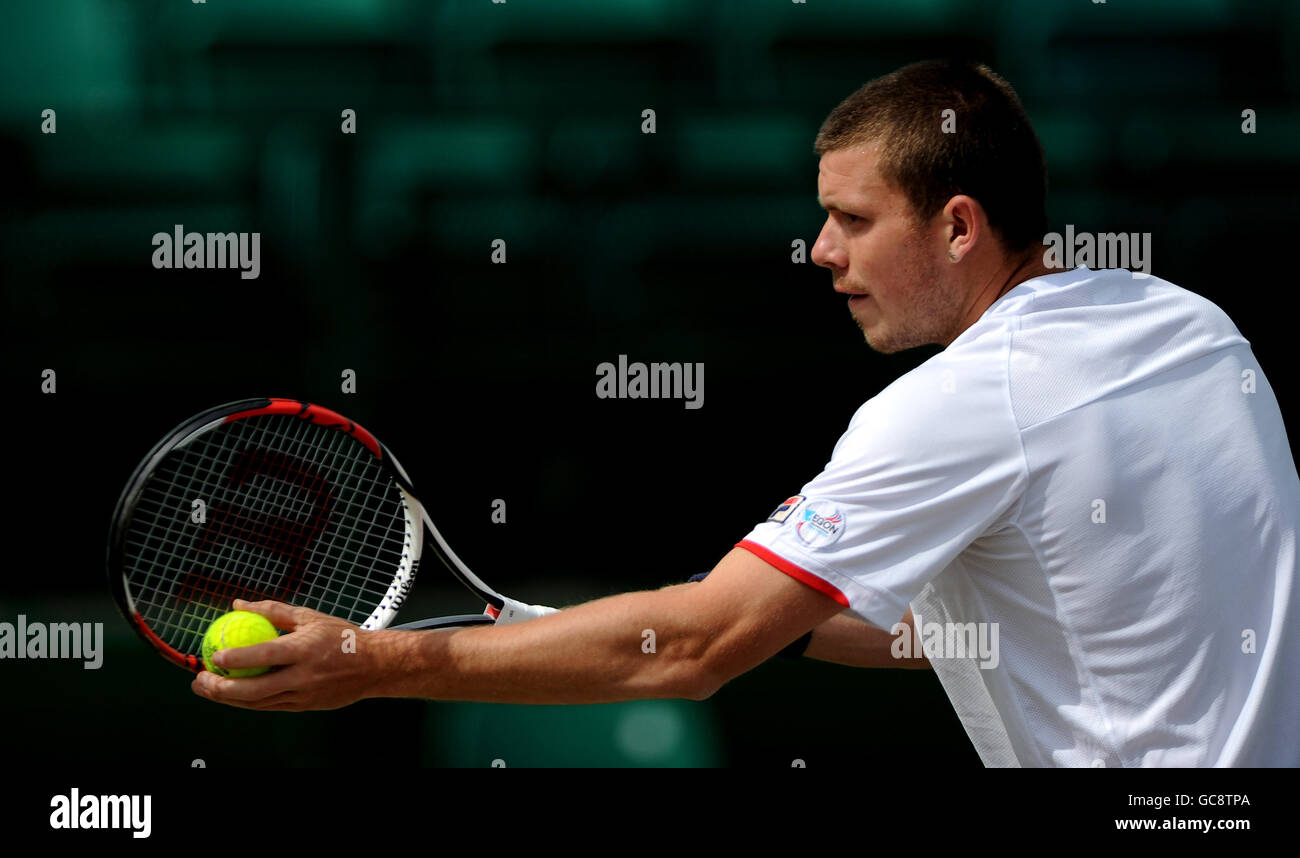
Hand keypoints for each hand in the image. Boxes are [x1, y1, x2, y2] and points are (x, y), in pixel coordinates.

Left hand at [190, 599, 388, 710]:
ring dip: (228, 698)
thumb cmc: (342, 637)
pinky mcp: (304, 706)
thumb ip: (272, 612)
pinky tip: (233, 694)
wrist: (374, 666)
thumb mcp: (309, 617)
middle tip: (200, 680)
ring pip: (258, 703)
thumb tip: (239, 604)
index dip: (237, 658)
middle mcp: (303, 677)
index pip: (265, 656)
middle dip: (221, 688)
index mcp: (304, 650)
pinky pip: (270, 706)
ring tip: (207, 689)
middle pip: (254, 690)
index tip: (215, 656)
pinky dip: (249, 701)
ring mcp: (303, 695)